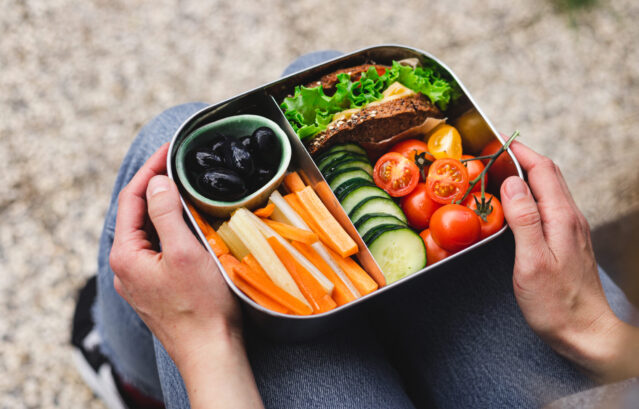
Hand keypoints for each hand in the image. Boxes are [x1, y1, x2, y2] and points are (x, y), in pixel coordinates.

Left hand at [109, 144, 263, 407]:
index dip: (149, 170)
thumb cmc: (202, 306)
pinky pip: (156, 248)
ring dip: (163, 207)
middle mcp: (126, 267)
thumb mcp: (185, 252)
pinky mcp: (154, 288)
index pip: (131, 199)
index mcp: (126, 255)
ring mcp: (139, 280)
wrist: (210, 351)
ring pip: (147, 231)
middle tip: (178, 162)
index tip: (169, 149)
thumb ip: (166, 213)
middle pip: (136, 214)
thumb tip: (157, 181)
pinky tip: (187, 223)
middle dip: (155, 185)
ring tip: (185, 185)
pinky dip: (169, 229)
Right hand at [500, 142, 638, 382]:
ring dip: (526, 174)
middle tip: (492, 153)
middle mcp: (570, 217)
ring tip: (498, 173)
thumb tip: (512, 182)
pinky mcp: (567, 240)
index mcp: (562, 217)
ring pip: (549, 189)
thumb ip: (524, 219)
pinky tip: (514, 204)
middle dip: (521, 157)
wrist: (586, 332)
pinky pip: (548, 206)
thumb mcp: (532, 262)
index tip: (496, 140)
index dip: (519, 151)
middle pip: (548, 174)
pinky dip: (529, 194)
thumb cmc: (557, 303)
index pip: (542, 169)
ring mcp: (571, 228)